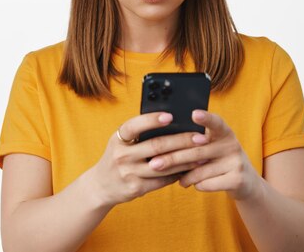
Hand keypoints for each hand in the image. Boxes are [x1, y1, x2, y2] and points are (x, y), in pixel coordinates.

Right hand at [89, 112, 208, 207]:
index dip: (151, 120)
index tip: (170, 116)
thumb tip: (170, 121)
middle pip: (156, 146)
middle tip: (201, 137)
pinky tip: (190, 168)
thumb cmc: (117, 157)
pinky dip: (178, 174)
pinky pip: (162, 180)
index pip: (133, 126)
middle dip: (181, 141)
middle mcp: (121, 155)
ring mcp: (129, 173)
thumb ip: (138, 134)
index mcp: (117, 139)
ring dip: (185, 160)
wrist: (101, 186)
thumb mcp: (120, 143)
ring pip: (163, 165)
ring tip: (202, 154)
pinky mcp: (137, 188)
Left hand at [148, 110, 260, 200]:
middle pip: (197, 151)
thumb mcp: (213, 147)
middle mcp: (232, 144)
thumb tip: (163, 144)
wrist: (246, 183)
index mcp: (224, 132)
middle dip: (173, 158)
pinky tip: (192, 184)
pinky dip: (196, 185)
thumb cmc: (219, 160)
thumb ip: (196, 142)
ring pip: (199, 170)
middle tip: (154, 164)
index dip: (205, 118)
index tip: (194, 113)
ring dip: (183, 176)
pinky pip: (207, 183)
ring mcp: (236, 162)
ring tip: (175, 178)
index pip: (215, 122)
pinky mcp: (237, 180)